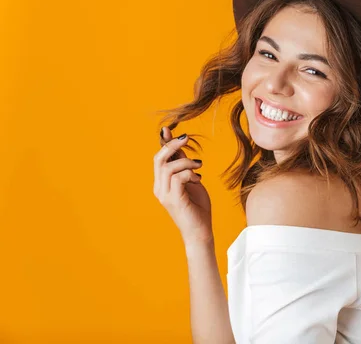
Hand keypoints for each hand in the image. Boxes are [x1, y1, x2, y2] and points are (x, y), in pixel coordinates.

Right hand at [153, 127, 212, 242]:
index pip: (159, 159)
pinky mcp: (174, 200)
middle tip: (186, 138)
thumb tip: (182, 148)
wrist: (200, 232)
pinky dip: (189, 173)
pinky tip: (198, 178)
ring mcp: (164, 195)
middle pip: (159, 159)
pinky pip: (177, 178)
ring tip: (199, 165)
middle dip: (172, 145)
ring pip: (168, 167)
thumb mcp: (192, 181)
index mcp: (161, 183)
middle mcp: (159, 188)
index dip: (163, 143)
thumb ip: (185, 167)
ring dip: (186, 161)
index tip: (168, 129)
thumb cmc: (197, 208)